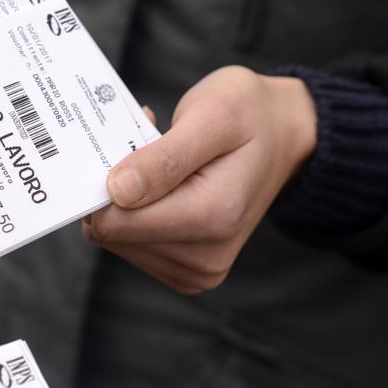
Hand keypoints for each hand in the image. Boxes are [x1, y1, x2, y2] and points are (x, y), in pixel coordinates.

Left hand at [83, 66, 316, 293]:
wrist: (284, 135)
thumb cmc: (249, 114)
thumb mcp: (213, 116)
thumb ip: (164, 157)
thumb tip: (118, 192)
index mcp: (212, 217)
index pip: (116, 223)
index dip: (104, 184)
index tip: (125, 147)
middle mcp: (206, 256)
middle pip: (113, 234)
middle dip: (117, 190)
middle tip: (147, 150)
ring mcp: (198, 270)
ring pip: (118, 242)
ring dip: (126, 201)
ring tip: (159, 166)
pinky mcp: (188, 272)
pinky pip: (133, 246)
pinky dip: (136, 212)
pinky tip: (159, 187)